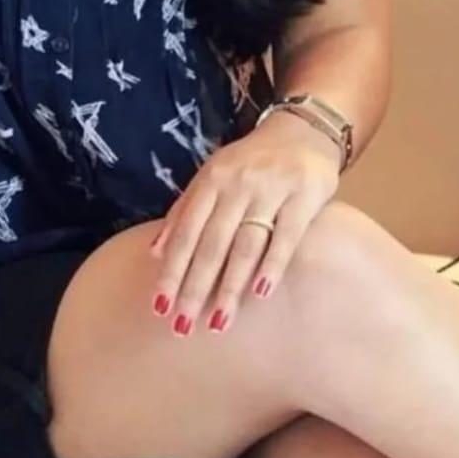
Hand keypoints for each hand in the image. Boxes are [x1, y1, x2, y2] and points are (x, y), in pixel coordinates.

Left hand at [148, 109, 341, 335]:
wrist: (302, 130)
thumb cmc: (250, 162)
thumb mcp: (213, 177)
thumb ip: (185, 211)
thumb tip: (154, 253)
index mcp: (210, 180)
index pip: (186, 231)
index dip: (172, 269)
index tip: (159, 307)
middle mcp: (236, 184)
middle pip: (211, 242)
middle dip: (195, 286)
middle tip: (182, 327)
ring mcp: (270, 189)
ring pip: (245, 244)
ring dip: (230, 285)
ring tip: (218, 322)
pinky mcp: (304, 197)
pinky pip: (286, 236)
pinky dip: (272, 264)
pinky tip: (260, 293)